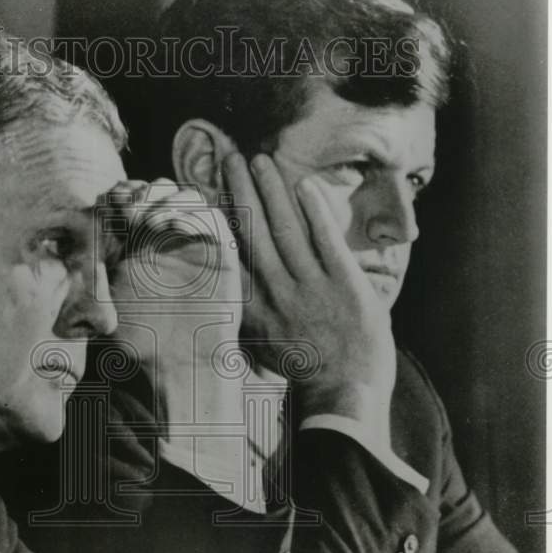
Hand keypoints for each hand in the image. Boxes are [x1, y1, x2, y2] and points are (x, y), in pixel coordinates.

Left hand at [102, 179, 242, 380]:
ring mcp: (196, 240)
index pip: (130, 196)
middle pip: (157, 188)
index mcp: (139, 240)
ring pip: (185, 195)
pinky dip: (189, 213)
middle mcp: (168, 235)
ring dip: (164, 199)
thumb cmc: (141, 337)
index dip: (118, 195)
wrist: (180, 362)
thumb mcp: (103, 300)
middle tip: (128, 213)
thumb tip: (54, 250)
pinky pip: (210, 215)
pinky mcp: (221, 249)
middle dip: (140, 192)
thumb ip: (87, 275)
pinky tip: (167, 227)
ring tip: (147, 222)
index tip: (107, 210)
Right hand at [223, 152, 395, 431]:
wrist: (346, 396)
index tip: (205, 190)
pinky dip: (314, 210)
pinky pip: (325, 239)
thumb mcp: (265, 345)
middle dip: (240, 190)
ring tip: (260, 160)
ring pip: (285, 228)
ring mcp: (310, 286)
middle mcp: (276, 292)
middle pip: (253, 231)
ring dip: (271, 191)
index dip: (217, 219)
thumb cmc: (308, 373)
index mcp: (255, 308)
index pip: (231, 254)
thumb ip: (250, 313)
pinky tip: (304, 183)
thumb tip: (231, 291)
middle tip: (229, 156)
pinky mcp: (344, 283)